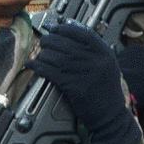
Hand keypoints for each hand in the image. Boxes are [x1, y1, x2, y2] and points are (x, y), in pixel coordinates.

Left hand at [32, 20, 141, 143]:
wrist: (110, 115)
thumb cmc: (105, 90)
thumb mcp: (106, 65)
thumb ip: (92, 51)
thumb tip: (68, 35)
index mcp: (105, 53)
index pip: (82, 33)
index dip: (65, 29)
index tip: (55, 28)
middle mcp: (95, 60)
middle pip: (65, 43)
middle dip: (50, 41)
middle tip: (44, 42)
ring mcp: (84, 73)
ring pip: (55, 56)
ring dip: (43, 55)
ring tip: (39, 56)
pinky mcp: (72, 86)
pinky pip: (50, 71)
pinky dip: (38, 66)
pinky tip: (33, 65)